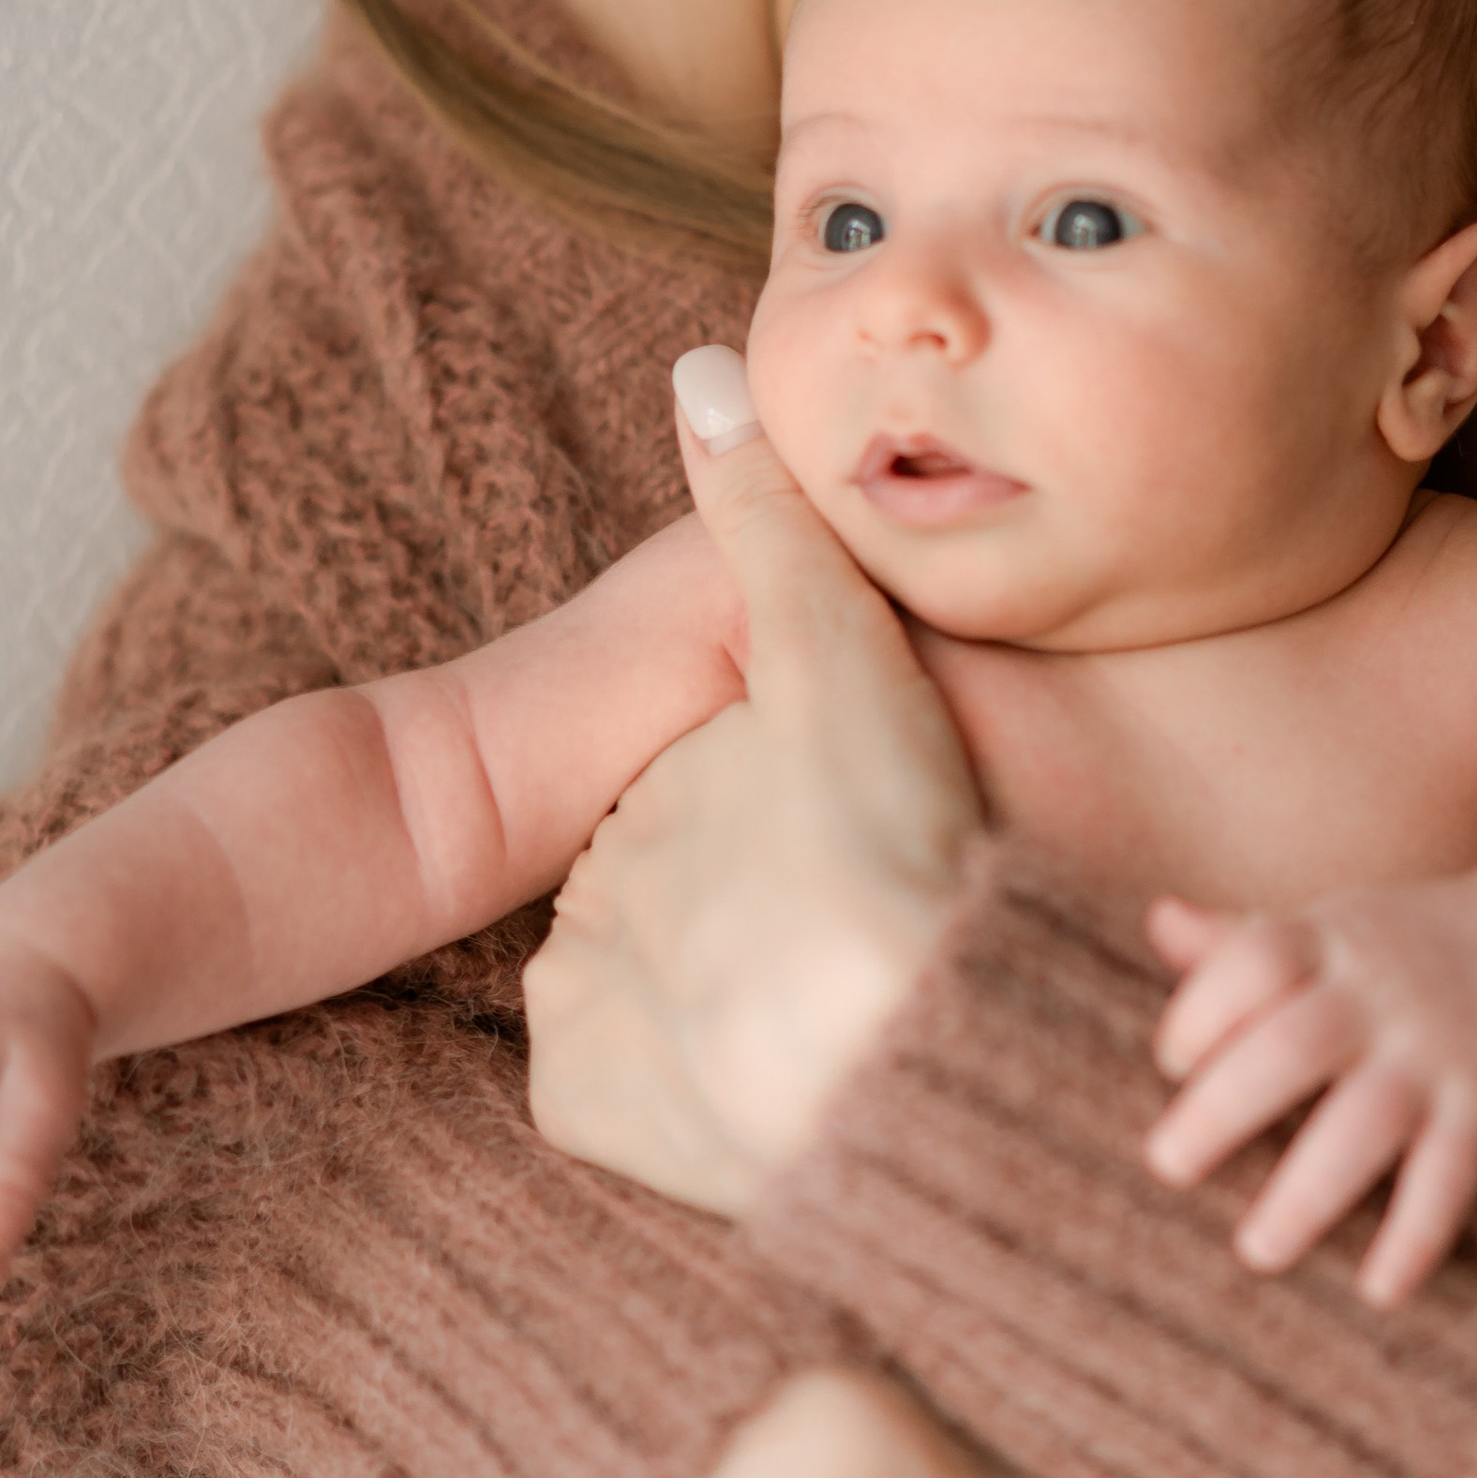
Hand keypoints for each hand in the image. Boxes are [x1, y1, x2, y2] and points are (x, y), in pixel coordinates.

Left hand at [525, 358, 981, 1216]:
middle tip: (848, 945)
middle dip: (752, 923)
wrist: (895, 1057)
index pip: (716, 804)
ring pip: (660, 1002)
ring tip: (822, 1020)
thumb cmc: (884, 848)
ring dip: (725, 1009)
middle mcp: (594, 899)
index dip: (800, 830)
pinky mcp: (581, 1108)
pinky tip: (761, 1079)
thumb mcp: (833, 662)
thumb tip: (702, 368)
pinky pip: (630, 1095)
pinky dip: (686, 1093)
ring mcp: (581, 1013)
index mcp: (647, 801)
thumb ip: (769, 521)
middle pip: (688, 906)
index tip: (863, 860)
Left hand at [1146, 874, 1476, 1303]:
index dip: (1203, 1009)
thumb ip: (1240, 940)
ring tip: (1259, 1252)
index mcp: (1326, 942)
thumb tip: (1160, 918)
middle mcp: (1376, 995)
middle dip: (1225, 1107)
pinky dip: (1417, 1235)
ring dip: (1308, 1193)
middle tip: (1168, 1165)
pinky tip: (1379, 1292)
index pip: (1254, 960)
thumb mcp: (1327, 930)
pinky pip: (1451, 1176)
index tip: (1171, 1060)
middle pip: (1293, 1046)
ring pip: (1365, 1124)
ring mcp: (1432, 1053)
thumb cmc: (1398, 951)